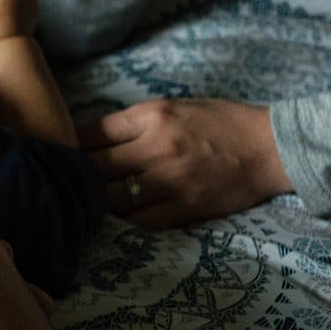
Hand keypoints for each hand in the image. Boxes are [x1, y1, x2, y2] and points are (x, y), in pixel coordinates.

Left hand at [79, 98, 292, 227]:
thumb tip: (93, 139)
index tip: (59, 154)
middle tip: (63, 185)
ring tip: (85, 206)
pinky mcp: (185, 207)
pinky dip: (124, 223)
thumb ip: (137, 122)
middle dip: (76, 177)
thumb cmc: (223, 123)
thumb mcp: (177, 106)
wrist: (270, 147)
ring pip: (112, 199)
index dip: (69, 146)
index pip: (92, 133)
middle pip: (94, 168)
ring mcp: (170, 180)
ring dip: (96, 204)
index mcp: (153, 115)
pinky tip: (116, 221)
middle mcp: (157, 147)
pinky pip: (140, 222)